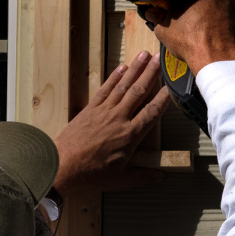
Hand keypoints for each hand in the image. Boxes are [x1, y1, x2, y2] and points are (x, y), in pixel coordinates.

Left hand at [52, 51, 171, 194]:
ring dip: (135, 69)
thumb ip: (144, 176)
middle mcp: (119, 119)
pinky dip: (114, 77)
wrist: (62, 166)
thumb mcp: (122, 180)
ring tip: (145, 54)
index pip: (151, 113)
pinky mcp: (90, 109)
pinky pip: (105, 89)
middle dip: (151, 73)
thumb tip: (163, 177)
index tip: (172, 86)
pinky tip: (122, 67)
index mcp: (130, 136)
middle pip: (138, 92)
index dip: (163, 99)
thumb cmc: (92, 175)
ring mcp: (103, 111)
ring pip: (123, 86)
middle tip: (160, 58)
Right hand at [142, 0, 234, 75]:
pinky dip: (223, 18)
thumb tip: (152, 13)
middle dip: (195, 0)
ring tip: (204, 26)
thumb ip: (156, 17)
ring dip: (210, 9)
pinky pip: (228, 11)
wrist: (216, 58)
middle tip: (190, 17)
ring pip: (216, 0)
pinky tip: (217, 30)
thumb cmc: (188, 42)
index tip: (177, 2)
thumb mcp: (163, 30)